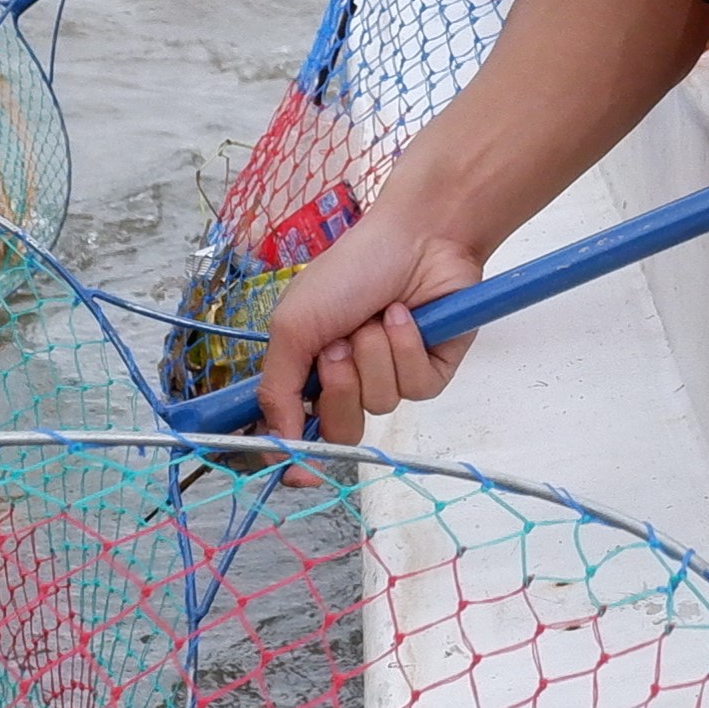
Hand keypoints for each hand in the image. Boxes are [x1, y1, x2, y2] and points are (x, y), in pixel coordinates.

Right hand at [253, 203, 487, 438]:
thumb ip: (277, 389)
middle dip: (340, 388)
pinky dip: (407, 349)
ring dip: (375, 356)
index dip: (297, 451)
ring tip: (376, 316)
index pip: (300, 429)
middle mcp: (351, 378)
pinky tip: (406, 317)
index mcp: (312, 369)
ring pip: (381, 404)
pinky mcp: (432, 371)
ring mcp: (392, 376)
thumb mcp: (293, 325)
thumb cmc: (349, 271)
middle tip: (340, 345)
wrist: (414, 237)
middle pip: (342, 429)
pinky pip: (417, 388)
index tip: (294, 470)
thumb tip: (276, 446)